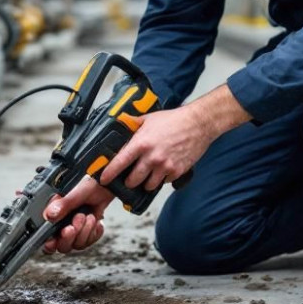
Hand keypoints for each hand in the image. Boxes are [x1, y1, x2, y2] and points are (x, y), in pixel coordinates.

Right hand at [42, 176, 112, 254]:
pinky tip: (95, 221)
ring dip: (85, 231)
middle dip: (71, 236)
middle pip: (62, 246)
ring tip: (89, 216)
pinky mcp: (86, 234)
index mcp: (53, 217)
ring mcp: (75, 232)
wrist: (103, 188)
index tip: (56, 240)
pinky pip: (89, 241)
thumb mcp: (75, 193)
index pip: (45, 238)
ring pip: (77, 245)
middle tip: (77, 219)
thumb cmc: (86, 187)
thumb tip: (50, 215)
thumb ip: (62, 204)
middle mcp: (62, 227)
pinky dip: (94, 232)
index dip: (49, 243)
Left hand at [98, 106, 214, 191]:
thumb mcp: (148, 118)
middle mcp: (152, 157)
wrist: (198, 123)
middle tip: (130, 178)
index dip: (109, 173)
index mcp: (141, 143)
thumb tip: (120, 124)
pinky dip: (162, 179)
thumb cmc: (174, 120)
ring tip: (148, 174)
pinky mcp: (177, 171)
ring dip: (146, 182)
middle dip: (129, 181)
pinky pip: (164, 182)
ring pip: (148, 185)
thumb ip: (132, 124)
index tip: (103, 179)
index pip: (120, 162)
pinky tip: (163, 169)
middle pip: (133, 180)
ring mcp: (165, 166)